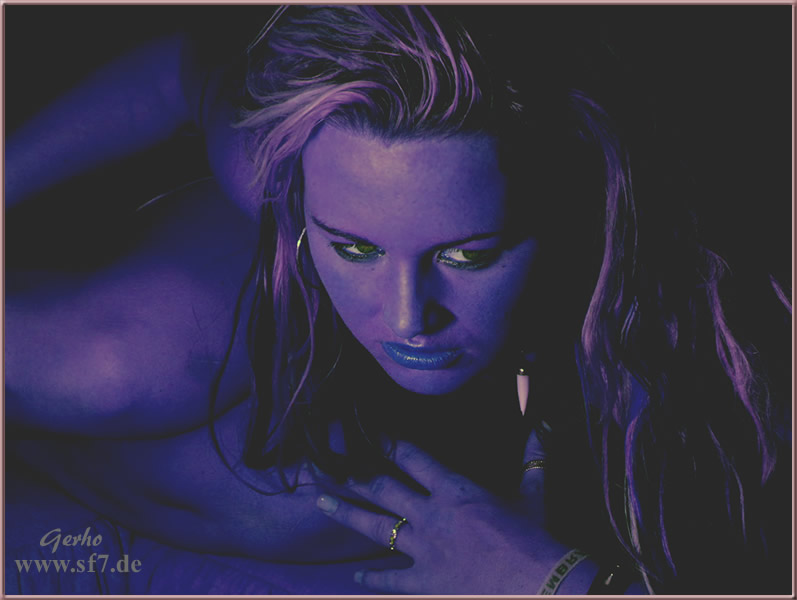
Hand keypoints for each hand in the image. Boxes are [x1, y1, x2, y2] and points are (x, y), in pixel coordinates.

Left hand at [315, 440, 577, 593]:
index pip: (413, 458)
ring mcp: (424, 549)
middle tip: (329, 464)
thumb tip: (539, 428)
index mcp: (454, 490)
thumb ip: (531, 461)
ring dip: (347, 514)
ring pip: (376, 527)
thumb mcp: (533, 496)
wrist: (539, 585)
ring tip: (321, 503)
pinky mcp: (425, 582)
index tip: (369, 433)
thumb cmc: (535, 540)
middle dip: (354, 475)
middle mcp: (431, 514)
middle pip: (382, 488)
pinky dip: (373, 578)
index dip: (388, 443)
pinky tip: (356, 578)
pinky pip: (391, 579)